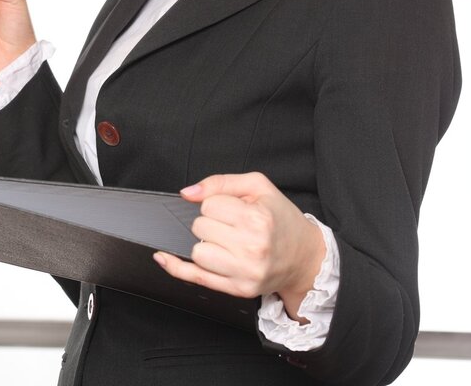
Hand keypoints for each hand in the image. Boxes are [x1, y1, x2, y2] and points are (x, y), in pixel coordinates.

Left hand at [152, 172, 325, 321]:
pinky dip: (176, 268)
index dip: (216, 204)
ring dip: (205, 244)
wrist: (306, 258)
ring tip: (226, 242)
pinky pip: (196, 278)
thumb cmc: (282, 220)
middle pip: (200, 227)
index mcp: (257, 218)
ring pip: (197, 252)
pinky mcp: (238, 289)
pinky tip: (164, 258)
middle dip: (211, 223)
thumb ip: (220, 182)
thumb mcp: (259, 187)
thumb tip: (187, 192)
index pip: (209, 205)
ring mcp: (244, 271)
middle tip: (232, 226)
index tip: (232, 210)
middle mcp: (251, 246)